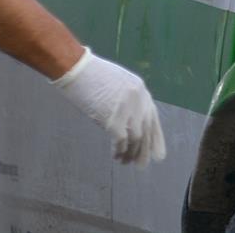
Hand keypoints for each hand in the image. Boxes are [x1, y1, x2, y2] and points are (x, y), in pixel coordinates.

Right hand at [51, 49, 165, 163]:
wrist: (77, 68)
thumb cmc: (91, 76)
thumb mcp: (117, 84)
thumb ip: (128, 100)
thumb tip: (129, 123)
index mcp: (141, 90)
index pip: (153, 118)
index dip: (156, 137)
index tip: (158, 154)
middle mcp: (139, 99)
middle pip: (147, 130)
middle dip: (145, 150)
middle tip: (141, 165)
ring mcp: (128, 109)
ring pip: (137, 138)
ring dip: (131, 153)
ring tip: (125, 162)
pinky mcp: (113, 118)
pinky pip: (121, 140)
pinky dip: (120, 151)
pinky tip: (116, 156)